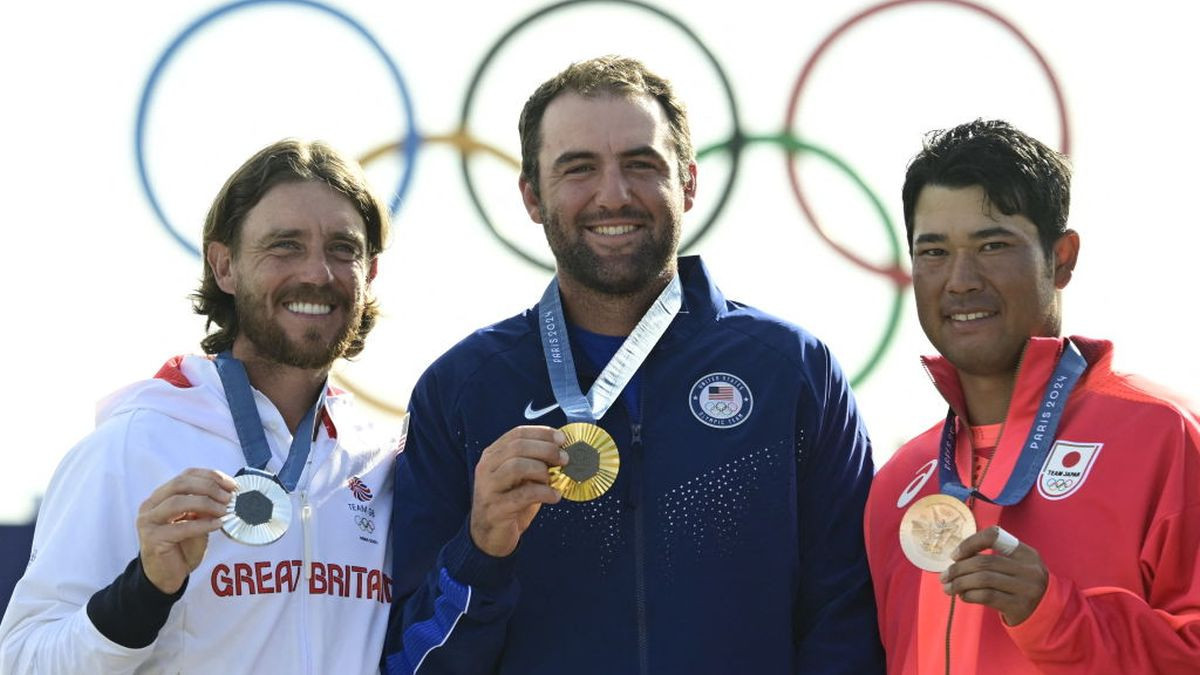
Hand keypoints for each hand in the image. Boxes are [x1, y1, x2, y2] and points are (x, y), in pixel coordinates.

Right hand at [136, 468, 236, 593]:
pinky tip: (217, 524)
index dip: (210, 476)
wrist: (166, 576)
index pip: (186, 476)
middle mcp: (151, 505)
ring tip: (224, 510)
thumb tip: (226, 494)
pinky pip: (181, 527)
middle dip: (209, 487)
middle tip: (229, 497)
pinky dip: (202, 524)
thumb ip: (204, 507)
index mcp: (160, 496)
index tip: (231, 484)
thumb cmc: (182, 547)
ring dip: (206, 503)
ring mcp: (148, 522)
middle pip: (180, 484)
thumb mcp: (196, 521)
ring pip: (177, 502)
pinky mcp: (153, 539)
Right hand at [470, 426, 567, 556]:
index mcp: (493, 455)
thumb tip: (563, 451)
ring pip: (516, 467)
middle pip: (517, 447)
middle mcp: (486, 468)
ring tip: (555, 480)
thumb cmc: (510, 502)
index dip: (542, 433)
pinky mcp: (495, 509)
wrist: (490, 536)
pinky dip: (544, 493)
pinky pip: (522, 495)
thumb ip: (535, 462)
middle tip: (564, 459)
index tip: (562, 439)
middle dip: (546, 450)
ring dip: (542, 471)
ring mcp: (488, 488)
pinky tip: (555, 497)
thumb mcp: (522, 478)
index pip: (517, 434)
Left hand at [940, 526, 1047, 625]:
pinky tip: (963, 596)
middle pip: (984, 562)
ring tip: (948, 587)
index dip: (970, 543)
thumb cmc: (1020, 585)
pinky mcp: (1019, 606)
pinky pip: (987, 596)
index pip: (994, 535)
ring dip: (960, 583)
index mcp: (1025, 552)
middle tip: (944, 576)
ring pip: (983, 579)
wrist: (1045, 613)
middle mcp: (1028, 568)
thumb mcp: (1014, 566)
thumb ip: (991, 558)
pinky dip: (970, 595)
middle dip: (958, 569)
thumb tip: (957, 558)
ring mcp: (1026, 588)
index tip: (955, 555)